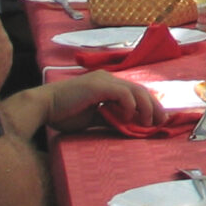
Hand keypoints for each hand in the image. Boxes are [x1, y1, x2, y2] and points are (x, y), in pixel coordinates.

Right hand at [43, 71, 164, 132]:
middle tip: (162, 121)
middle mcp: (108, 79)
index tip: (157, 120)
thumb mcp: (93, 119)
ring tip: (148, 122)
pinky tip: (127, 117)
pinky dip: (129, 105)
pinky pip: (122, 94)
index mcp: (107, 85)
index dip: (148, 105)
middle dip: (153, 106)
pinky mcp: (99, 85)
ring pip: (135, 90)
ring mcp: (104, 80)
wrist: (43, 107)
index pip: (134, 92)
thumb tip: (129, 127)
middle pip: (140, 89)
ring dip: (145, 107)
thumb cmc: (63, 114)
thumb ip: (111, 119)